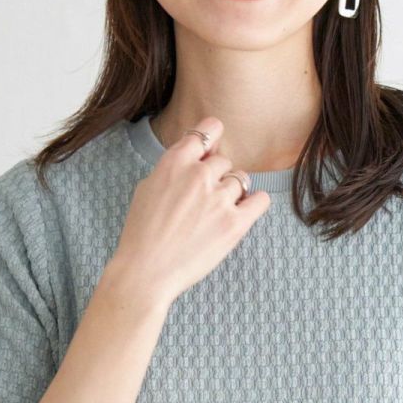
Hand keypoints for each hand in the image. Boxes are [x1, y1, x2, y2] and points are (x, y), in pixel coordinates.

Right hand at [106, 115, 271, 305]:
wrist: (146, 271)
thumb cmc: (142, 234)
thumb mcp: (148, 187)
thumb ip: (174, 168)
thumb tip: (198, 156)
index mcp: (175, 162)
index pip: (207, 130)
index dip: (212, 138)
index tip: (212, 148)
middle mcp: (198, 175)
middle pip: (224, 161)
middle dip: (217, 177)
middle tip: (203, 201)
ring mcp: (219, 198)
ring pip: (241, 180)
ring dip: (232, 193)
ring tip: (215, 214)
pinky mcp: (235, 223)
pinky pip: (261, 200)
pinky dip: (255, 204)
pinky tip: (243, 212)